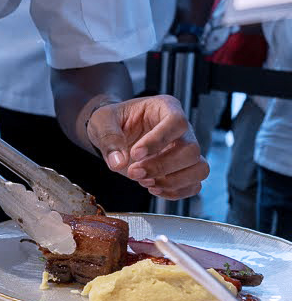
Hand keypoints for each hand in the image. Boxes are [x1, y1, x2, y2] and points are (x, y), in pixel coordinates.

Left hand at [86, 95, 208, 199]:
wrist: (116, 133)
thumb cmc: (114, 121)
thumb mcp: (102, 121)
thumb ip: (108, 138)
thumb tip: (118, 162)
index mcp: (166, 108)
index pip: (176, 122)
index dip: (158, 140)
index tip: (135, 154)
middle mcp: (182, 129)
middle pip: (191, 149)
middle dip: (162, 166)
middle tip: (134, 172)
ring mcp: (186, 150)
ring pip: (199, 169)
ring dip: (172, 181)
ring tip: (145, 182)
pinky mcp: (184, 169)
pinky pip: (194, 185)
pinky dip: (175, 192)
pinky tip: (153, 188)